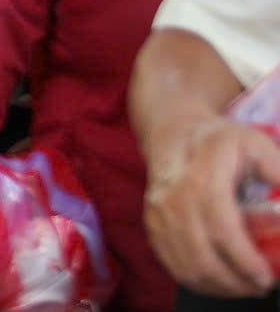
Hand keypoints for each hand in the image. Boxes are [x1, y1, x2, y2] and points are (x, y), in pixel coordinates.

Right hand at [145, 116, 279, 296]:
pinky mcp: (153, 227)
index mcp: (202, 178)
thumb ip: (278, 172)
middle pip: (204, 257)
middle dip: (238, 282)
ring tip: (246, 286)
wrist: (173, 133)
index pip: (223, 228)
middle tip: (262, 285)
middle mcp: (174, 199)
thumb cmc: (218, 142)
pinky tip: (222, 282)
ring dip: (221, 287)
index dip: (246, 259)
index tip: (267, 276)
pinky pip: (175, 266)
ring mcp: (159, 215)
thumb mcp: (255, 144)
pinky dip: (201, 283)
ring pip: (188, 268)